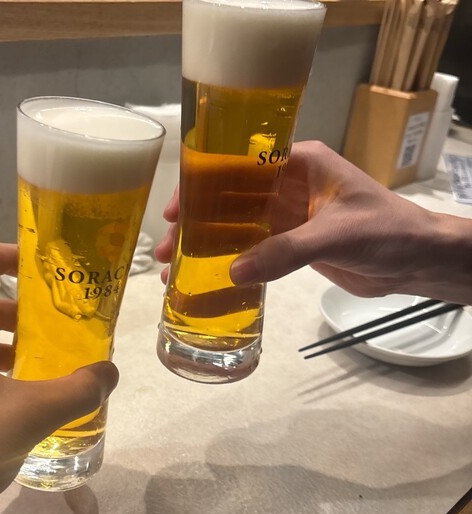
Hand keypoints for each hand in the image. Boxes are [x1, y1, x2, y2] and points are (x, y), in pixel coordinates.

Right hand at [156, 141, 471, 304]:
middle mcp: (286, 185)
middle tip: (165, 249)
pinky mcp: (292, 243)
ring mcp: (288, 216)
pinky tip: (209, 280)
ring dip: (207, 245)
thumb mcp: (334, 235)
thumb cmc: (385, 231)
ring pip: (236, 227)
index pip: (237, 164)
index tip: (174, 209)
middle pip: (228, 198)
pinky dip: (230, 263)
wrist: (416, 261)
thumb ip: (284, 252)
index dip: (201, 183)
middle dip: (195, 222)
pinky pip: (253, 251)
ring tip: (174, 269)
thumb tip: (232, 273)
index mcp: (297, 164)